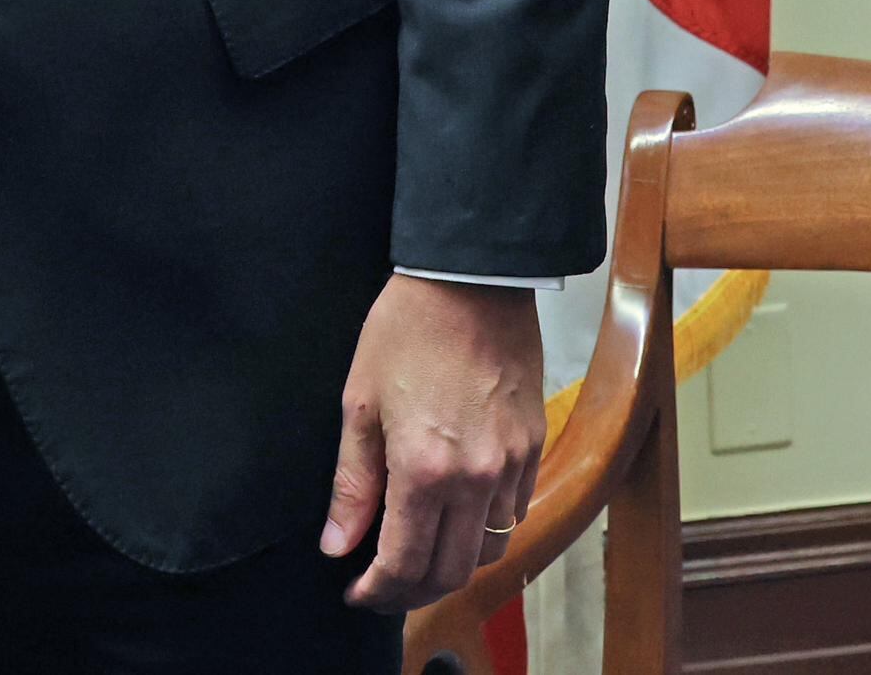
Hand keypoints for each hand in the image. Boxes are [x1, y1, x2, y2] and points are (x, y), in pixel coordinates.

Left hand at [321, 275, 545, 612]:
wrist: (471, 277)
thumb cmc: (407, 329)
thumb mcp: (360, 403)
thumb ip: (352, 484)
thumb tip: (338, 545)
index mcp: (424, 470)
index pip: (404, 565)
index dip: (377, 592)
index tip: (356, 593)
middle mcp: (475, 479)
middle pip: (451, 572)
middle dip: (412, 592)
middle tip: (382, 587)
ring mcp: (511, 465)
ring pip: (488, 550)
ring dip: (452, 565)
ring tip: (418, 554)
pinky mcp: (532, 447)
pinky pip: (514, 512)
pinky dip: (484, 530)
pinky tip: (456, 515)